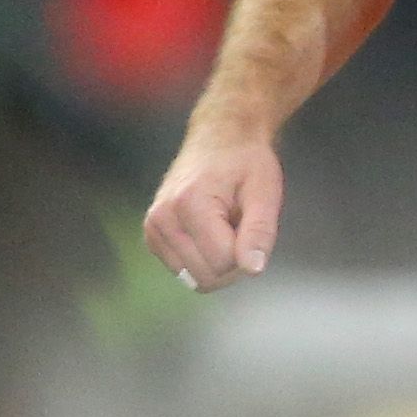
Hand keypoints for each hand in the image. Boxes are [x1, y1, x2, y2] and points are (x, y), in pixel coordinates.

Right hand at [145, 132, 283, 289]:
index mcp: (189, 203)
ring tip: (224, 226)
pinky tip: (210, 232)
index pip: (224, 261)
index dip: (247, 251)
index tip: (250, 222)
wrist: (219, 137)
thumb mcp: (265, 191)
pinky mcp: (152, 237)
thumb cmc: (246, 161)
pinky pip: (185, 272)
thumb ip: (259, 232)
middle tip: (239, 224)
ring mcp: (153, 229)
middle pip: (207, 276)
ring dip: (218, 262)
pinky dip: (203, 260)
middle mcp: (162, 218)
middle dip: (233, 261)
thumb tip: (253, 270)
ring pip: (195, 279)